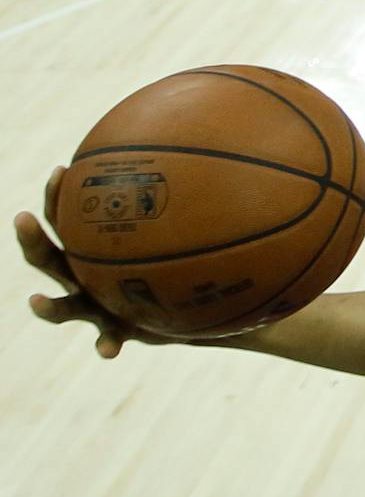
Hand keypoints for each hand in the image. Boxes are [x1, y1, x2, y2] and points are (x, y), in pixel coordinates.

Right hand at [16, 167, 169, 359]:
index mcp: (89, 248)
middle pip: (46, 258)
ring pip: (62, 307)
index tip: (61, 171)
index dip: (56, 196)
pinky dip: (105, 343)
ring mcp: (94, 306)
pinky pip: (107, 339)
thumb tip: (211, 146)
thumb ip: (184, 197)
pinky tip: (107, 351)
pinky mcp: (115, 330)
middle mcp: (82, 276)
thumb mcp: (179, 229)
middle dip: (32, 239)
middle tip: (22, 219)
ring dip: (48, 307)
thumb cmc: (176, 260)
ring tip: (36, 304)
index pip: (63, 217)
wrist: (187, 305)